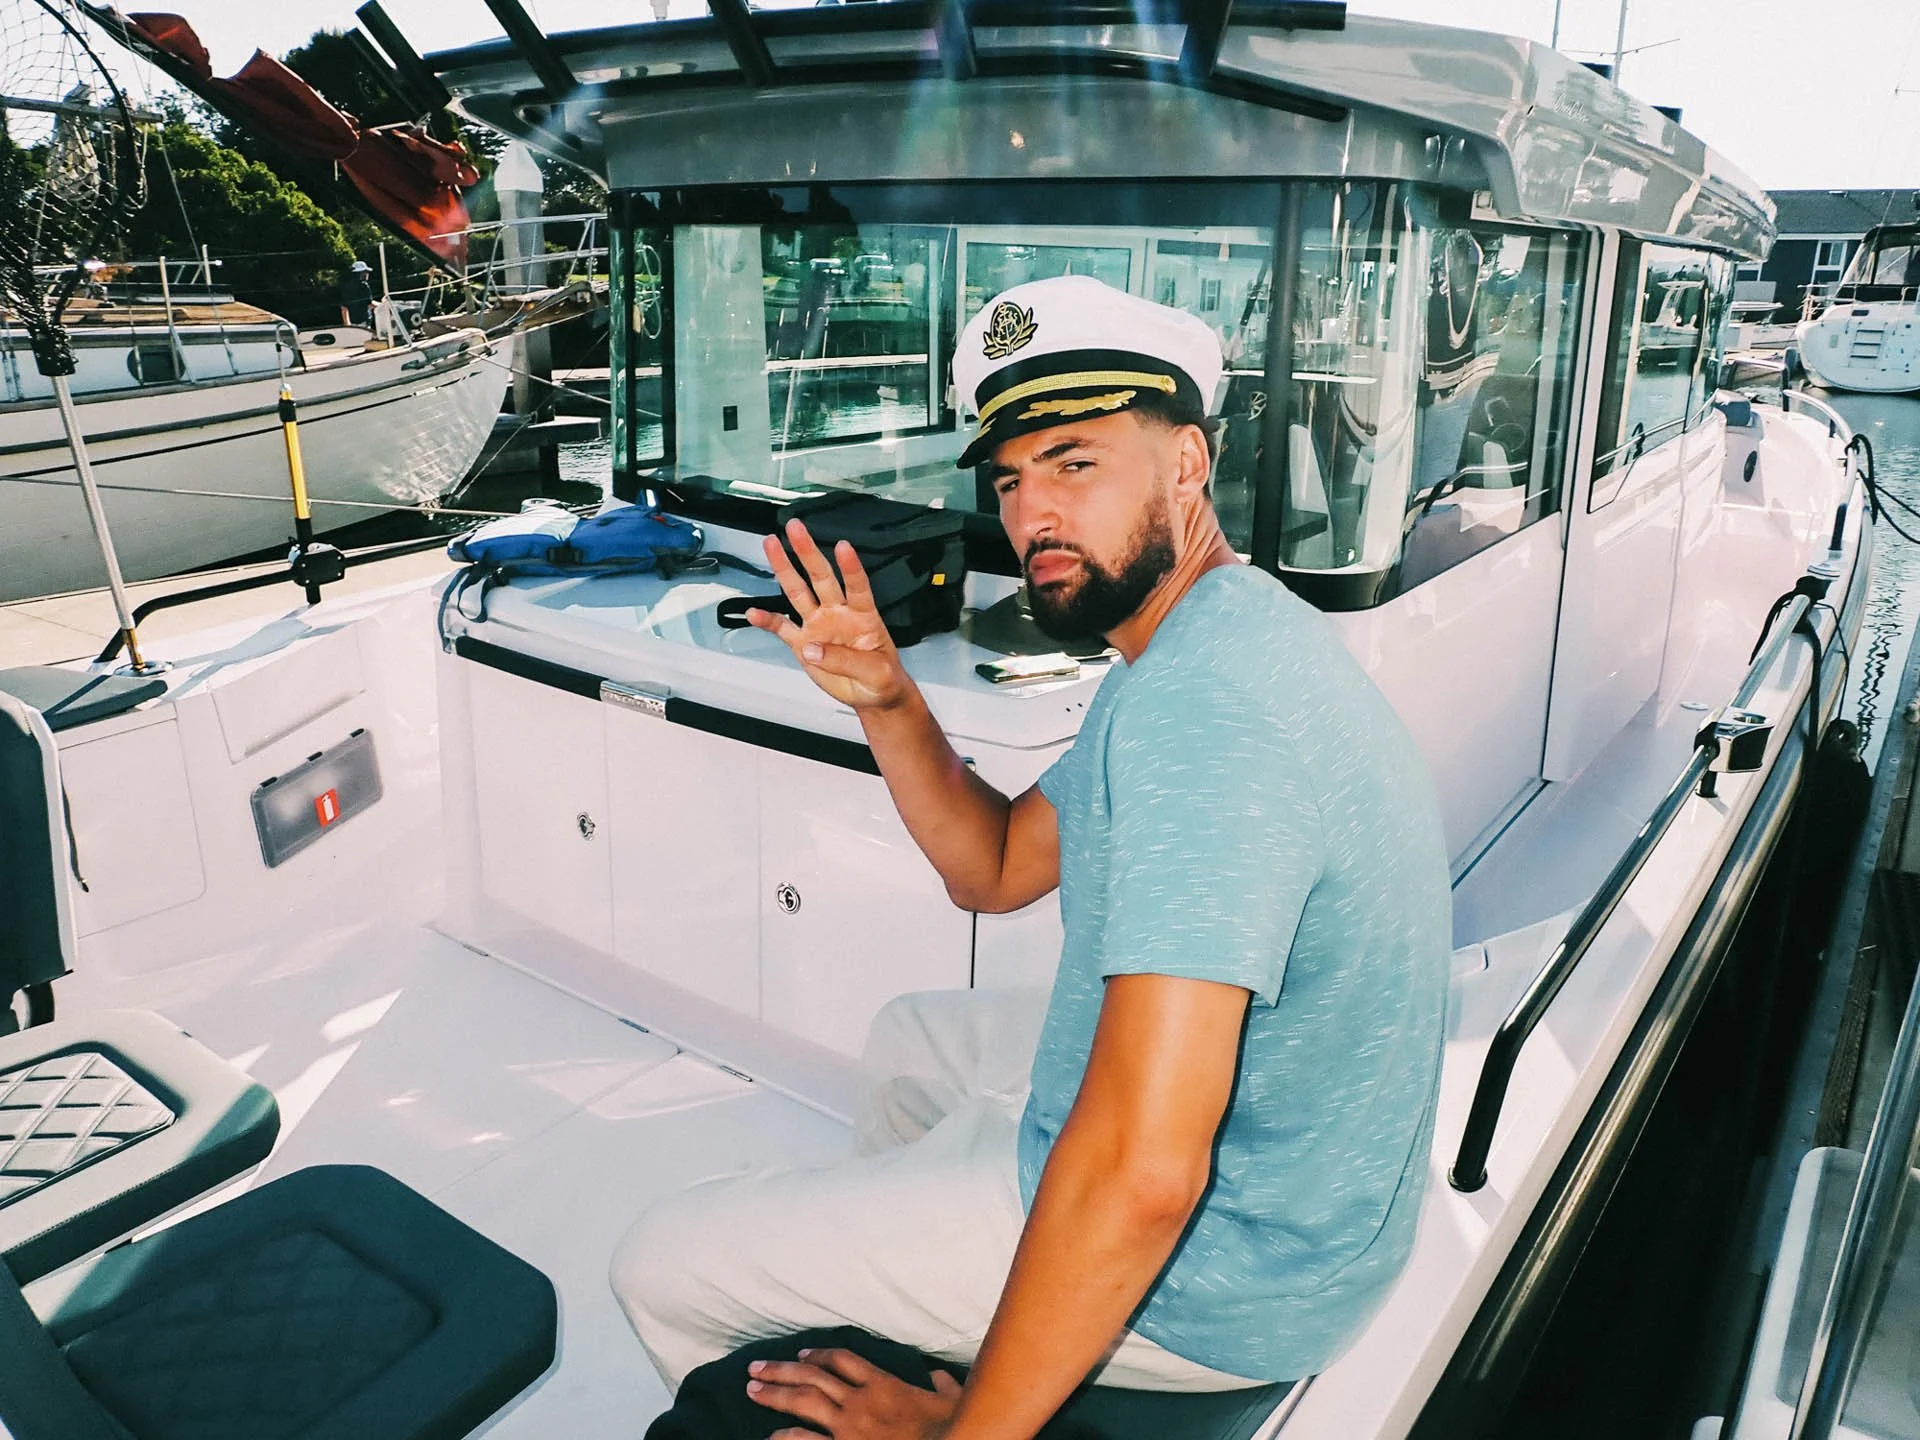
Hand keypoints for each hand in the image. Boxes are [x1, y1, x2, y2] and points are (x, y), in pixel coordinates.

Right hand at [747, 520, 908, 710]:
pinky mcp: (804, 644)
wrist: (873, 694)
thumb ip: (847, 659)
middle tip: (795, 529)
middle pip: (821, 577)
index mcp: (863, 616)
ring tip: (771, 547)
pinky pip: (781, 628)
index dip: (851, 567)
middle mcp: (838, 614)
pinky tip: (753, 612)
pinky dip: (766, 620)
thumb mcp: (876, 672)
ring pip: (798, 592)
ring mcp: (819, 626)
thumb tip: (813, 648)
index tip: (843, 547)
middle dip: (807, 551)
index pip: (857, 586)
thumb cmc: (882, 678)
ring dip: (784, 569)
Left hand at [748, 1347, 962, 1439]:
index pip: (844, 1360)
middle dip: (782, 1370)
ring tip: (752, 1390)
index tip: (803, 1352)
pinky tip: (769, 1436)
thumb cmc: (951, 1426)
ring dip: (775, 1395)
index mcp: (883, 1384)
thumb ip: (942, 1384)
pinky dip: (786, 1438)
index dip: (820, 1354)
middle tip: (756, 1367)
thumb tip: (939, 1374)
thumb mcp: (950, 1398)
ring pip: (804, 1402)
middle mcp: (860, 1401)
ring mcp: (850, 1427)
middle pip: (813, 1376)